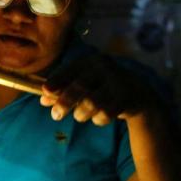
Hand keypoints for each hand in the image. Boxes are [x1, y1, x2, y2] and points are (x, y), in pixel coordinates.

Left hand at [40, 55, 158, 125]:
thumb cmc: (102, 88)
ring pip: (92, 103)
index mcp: (91, 61)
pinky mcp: (127, 98)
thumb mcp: (84, 85)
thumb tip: (43, 99)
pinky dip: (98, 120)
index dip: (56, 81)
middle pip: (80, 87)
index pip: (70, 69)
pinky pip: (106, 113)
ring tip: (79, 116)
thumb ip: (64, 90)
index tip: (45, 92)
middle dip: (64, 103)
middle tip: (55, 116)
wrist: (137, 94)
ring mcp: (118, 82)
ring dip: (81, 114)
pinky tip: (98, 118)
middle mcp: (105, 67)